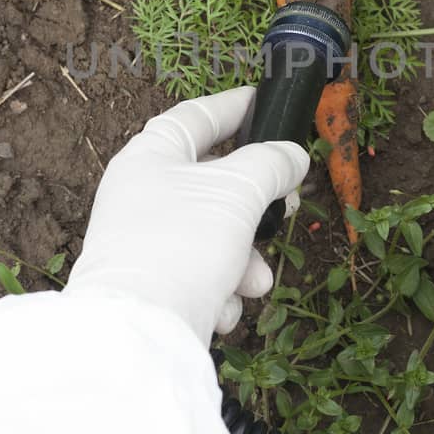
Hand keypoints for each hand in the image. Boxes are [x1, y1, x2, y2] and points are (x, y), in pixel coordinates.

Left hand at [65, 87, 308, 345]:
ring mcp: (147, 243)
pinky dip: (220, 291)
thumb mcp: (238, 191)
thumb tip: (292, 157)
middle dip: (256, 205)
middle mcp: (142, 195)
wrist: (140, 332)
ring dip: (244, 261)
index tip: (265, 101)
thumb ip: (271, 164)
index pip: (197, 117)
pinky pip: (202, 277)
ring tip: (253, 282)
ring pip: (216, 238)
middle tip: (287, 207)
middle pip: (214, 184)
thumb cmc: (182, 243)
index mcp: (150, 156)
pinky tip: (220, 307)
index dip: (235, 106)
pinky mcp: (155, 287)